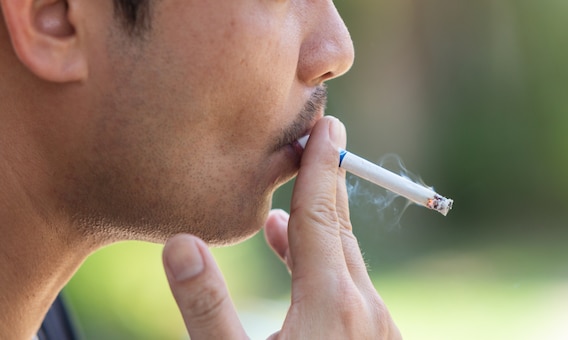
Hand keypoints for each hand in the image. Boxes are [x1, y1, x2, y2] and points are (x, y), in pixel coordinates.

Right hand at [162, 117, 400, 338]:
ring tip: (284, 212)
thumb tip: (181, 244)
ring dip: (320, 228)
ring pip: (347, 260)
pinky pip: (352, 286)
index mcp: (331, 301)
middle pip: (340, 229)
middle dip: (326, 182)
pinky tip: (302, 268)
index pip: (320, 217)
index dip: (320, 168)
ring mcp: (377, 327)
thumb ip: (208, 306)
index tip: (327, 125)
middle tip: (319, 141)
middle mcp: (365, 307)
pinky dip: (327, 263)